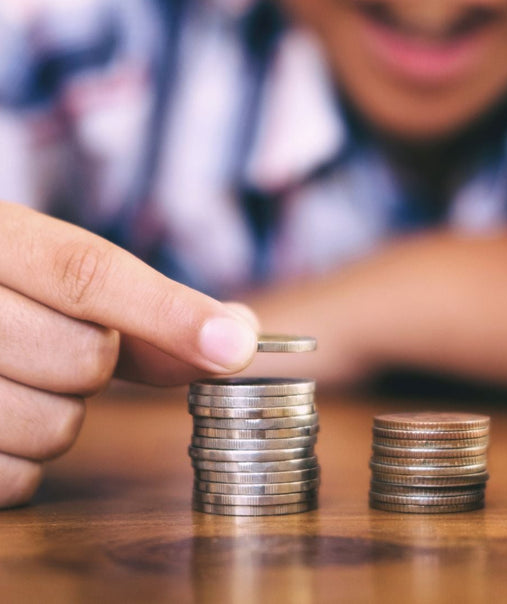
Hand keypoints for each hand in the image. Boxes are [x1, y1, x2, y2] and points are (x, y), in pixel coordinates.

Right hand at [0, 202, 258, 507]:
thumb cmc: (12, 294)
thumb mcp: (62, 279)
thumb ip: (148, 308)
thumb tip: (239, 335)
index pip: (86, 273)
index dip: (169, 313)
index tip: (236, 347)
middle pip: (87, 357)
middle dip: (99, 362)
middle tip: (58, 342)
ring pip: (55, 427)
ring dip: (62, 414)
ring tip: (22, 379)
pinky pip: (16, 478)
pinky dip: (25, 462)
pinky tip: (4, 419)